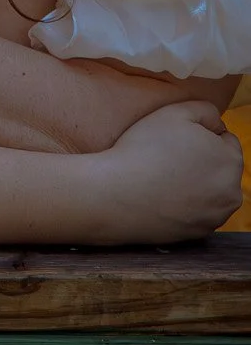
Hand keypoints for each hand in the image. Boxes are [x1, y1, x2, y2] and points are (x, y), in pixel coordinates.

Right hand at [96, 101, 243, 242]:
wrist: (114, 196)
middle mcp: (231, 192)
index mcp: (230, 160)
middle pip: (220, 169)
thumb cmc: (142, 151)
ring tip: (162, 178)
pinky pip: (196, 213)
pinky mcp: (198, 234)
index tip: (175, 142)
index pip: (225, 141)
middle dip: (202, 162)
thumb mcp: (174, 112)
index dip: (200, 137)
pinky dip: (185, 206)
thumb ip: (206, 110)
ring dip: (195, 185)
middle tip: (166, 159)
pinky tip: (161, 197)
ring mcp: (215, 217)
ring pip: (210, 193)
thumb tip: (217, 124)